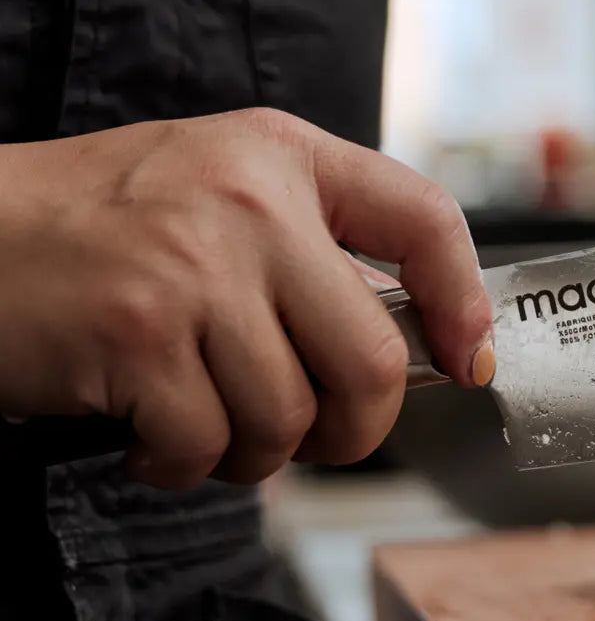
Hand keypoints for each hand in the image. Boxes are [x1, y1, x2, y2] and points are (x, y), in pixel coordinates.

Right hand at [0, 108, 492, 489]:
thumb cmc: (102, 226)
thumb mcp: (221, 192)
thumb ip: (314, 252)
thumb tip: (419, 347)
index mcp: (284, 157)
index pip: (421, 217)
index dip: (462, 299)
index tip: (465, 357)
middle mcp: (252, 204)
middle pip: (373, 362)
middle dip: (353, 430)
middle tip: (313, 435)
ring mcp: (196, 268)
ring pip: (289, 419)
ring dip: (252, 452)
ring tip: (201, 420)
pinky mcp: (139, 334)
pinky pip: (208, 446)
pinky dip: (182, 463)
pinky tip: (147, 431)